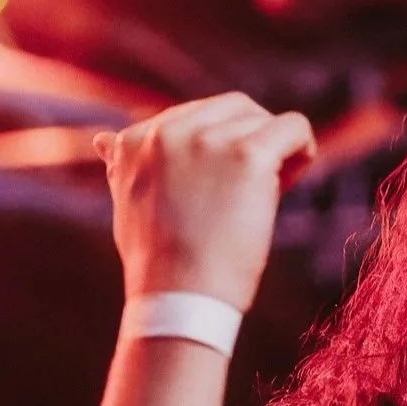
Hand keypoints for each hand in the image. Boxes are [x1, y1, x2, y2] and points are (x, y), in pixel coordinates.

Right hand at [96, 93, 317, 311]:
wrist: (178, 298)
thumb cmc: (158, 266)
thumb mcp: (127, 206)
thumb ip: (123, 168)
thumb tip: (104, 141)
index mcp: (136, 140)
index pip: (195, 117)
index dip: (220, 146)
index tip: (225, 184)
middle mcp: (168, 131)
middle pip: (231, 108)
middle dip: (250, 138)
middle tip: (259, 183)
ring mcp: (208, 141)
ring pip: (262, 119)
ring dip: (276, 149)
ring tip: (275, 187)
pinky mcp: (247, 156)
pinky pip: (292, 126)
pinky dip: (302, 146)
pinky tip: (299, 168)